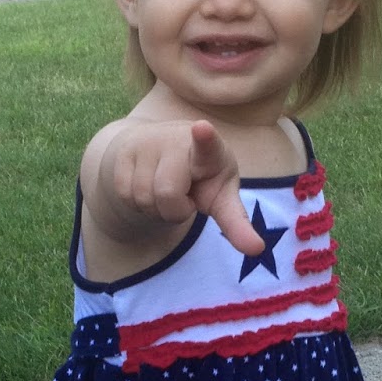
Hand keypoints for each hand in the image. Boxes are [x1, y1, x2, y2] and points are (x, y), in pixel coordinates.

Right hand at [101, 120, 264, 257]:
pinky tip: (148, 187)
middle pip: (166, 194)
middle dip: (174, 209)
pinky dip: (138, 203)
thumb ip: (237, 222)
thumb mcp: (221, 197)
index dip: (204, 138)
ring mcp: (148, 142)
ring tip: (166, 190)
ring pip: (143, 197)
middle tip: (183, 197)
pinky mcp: (124, 150)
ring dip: (155, 208)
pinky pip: (125, 194)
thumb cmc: (202, 179)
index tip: (202, 129)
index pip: (207, 144)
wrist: (161, 153)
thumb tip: (257, 251)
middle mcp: (177, 138)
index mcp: (210, 150)